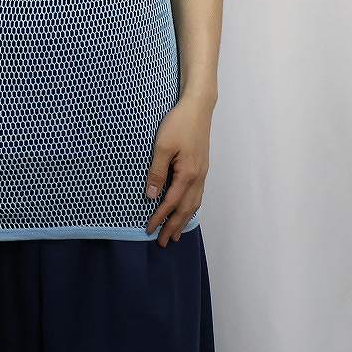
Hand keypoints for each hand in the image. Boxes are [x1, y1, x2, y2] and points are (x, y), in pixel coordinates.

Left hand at [144, 95, 212, 246]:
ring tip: (176, 233)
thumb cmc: (178, 124)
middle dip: (174, 226)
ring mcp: (203, 173)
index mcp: (188, 174)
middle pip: (186, 209)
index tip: (149, 230)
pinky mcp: (202, 167)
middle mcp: (198, 177)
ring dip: (184, 219)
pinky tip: (186, 209)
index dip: (159, 218)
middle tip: (164, 242)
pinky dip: (191, 207)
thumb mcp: (162, 146)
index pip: (171, 203)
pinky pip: (198, 194)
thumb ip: (157, 171)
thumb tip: (151, 196)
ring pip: (194, 203)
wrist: (198, 108)